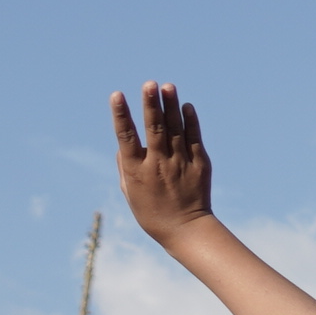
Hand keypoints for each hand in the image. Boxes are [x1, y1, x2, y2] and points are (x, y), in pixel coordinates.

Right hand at [113, 85, 218, 235]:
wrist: (186, 230)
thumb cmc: (152, 212)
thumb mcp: (130, 192)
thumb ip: (124, 166)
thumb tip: (121, 143)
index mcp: (137, 171)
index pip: (126, 138)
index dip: (121, 115)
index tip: (116, 95)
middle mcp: (158, 164)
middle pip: (154, 129)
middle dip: (151, 104)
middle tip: (149, 84)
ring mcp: (180, 163)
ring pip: (176, 129)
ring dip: (171, 106)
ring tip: (168, 86)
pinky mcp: (199, 164)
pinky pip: (194, 138)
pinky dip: (190, 121)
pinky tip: (185, 105)